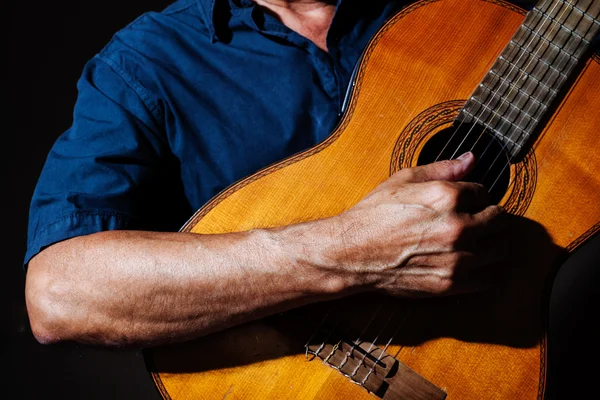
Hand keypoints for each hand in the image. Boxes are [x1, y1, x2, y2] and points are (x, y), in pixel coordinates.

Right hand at [328, 152, 506, 296]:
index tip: (468, 202)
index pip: (484, 192)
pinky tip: (473, 263)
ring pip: (500, 249)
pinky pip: (488, 278)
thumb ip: (442, 168)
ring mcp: (456, 257)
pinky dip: (486, 271)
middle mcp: (457, 226)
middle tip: (479, 220)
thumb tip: (470, 159)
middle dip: (491, 217)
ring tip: (480, 241)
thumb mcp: (403, 180)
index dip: (475, 196)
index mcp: (447, 196)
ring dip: (494, 243)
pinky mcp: (450, 282)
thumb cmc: (373, 215)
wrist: (351, 253)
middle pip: (499, 220)